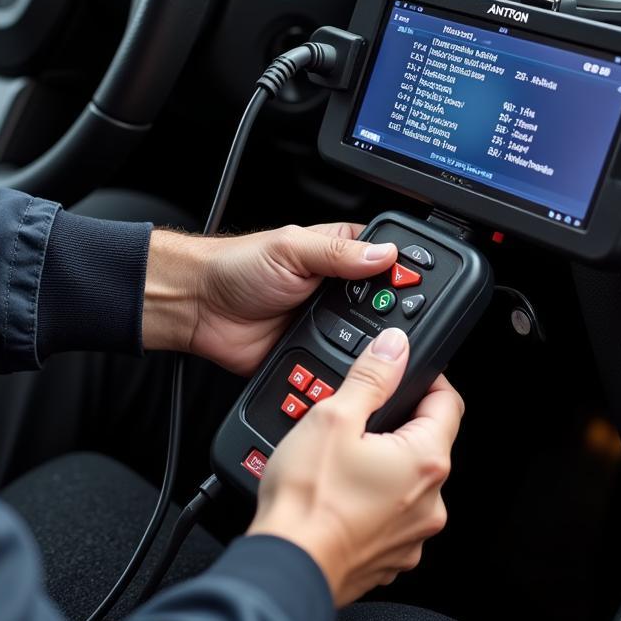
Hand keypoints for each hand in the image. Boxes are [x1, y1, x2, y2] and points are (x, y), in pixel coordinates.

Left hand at [142, 224, 397, 374]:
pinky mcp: (314, 355)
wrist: (199, 308)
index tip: (421, 287)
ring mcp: (328, 325)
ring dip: (371, 345)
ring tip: (380, 349)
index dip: (405, 273)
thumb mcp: (291, 249)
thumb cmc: (236, 266)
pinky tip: (354, 371)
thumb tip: (384, 255)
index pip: (387, 260)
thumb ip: (338, 253)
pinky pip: (340, 368)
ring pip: (367, 341)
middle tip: (400, 324)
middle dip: (393, 316)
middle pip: (384, 305)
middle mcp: (338, 290)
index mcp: (338, 254)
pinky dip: (347, 371)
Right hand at [247, 328, 463, 606]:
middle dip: (393, 422)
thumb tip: (394, 347)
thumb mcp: (334, 416)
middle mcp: (431, 502)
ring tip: (337, 457)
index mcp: (425, 461)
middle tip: (354, 416)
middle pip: (425, 441)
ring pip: (406, 478)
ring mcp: (413, 534)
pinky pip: (391, 512)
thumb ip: (370, 376)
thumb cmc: (308, 500)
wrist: (287, 565)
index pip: (448, 402)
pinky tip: (338, 491)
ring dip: (381, 461)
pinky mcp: (392, 555)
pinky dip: (371, 498)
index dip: (426, 378)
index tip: (402, 370)